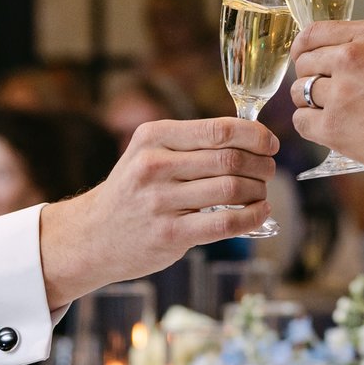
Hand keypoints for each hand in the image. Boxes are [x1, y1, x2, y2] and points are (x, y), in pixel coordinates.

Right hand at [38, 116, 279, 307]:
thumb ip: (190, 143)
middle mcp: (154, 166)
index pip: (218, 129)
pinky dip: (251, 217)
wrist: (93, 235)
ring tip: (261, 193)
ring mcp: (160, 201)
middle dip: (261, 164)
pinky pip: (224, 223)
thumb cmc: (133, 190)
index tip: (270, 143)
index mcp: (153, 137)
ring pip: (231, 189)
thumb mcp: (148, 152)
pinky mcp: (170, 234)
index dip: (254, 135)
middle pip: (229, 159)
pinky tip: (259, 213)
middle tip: (269, 170)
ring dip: (258, 191)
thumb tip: (249, 136)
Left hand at [288, 20, 363, 180]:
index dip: (303, 47)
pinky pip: (301, 120)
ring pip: (300, 92)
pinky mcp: (332, 126)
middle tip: (331, 92)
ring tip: (337, 112)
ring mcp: (339, 93)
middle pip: (304, 63)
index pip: (314, 33)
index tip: (303, 57)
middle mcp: (349, 58)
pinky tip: (332, 128)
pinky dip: (312, 125)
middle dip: (312, 77)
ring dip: (312, 102)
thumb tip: (345, 44)